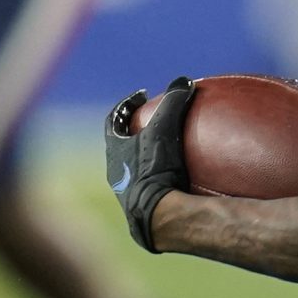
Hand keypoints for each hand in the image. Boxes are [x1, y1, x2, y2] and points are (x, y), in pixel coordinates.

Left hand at [105, 78, 194, 252]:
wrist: (156, 217)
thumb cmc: (155, 171)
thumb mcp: (164, 131)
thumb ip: (173, 103)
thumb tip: (183, 81)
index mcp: (114, 152)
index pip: (113, 121)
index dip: (126, 105)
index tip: (142, 96)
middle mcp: (115, 174)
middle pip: (121, 146)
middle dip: (135, 133)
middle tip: (153, 122)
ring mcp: (127, 196)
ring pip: (133, 171)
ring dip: (147, 160)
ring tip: (168, 153)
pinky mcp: (143, 213)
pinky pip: (150, 190)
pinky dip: (161, 182)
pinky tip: (181, 184)